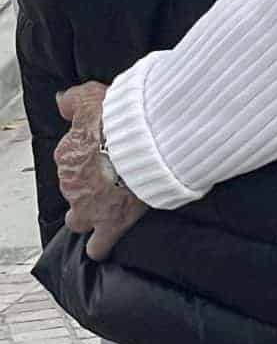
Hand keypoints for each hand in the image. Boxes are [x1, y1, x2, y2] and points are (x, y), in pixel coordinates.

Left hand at [53, 84, 148, 262]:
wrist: (145, 143)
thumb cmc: (124, 120)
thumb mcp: (91, 97)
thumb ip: (74, 100)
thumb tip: (64, 102)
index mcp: (69, 154)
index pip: (72, 160)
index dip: (90, 159)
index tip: (107, 155)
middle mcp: (73, 182)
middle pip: (72, 193)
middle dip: (85, 193)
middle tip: (107, 186)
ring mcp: (89, 206)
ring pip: (79, 221)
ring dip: (90, 218)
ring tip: (108, 214)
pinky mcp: (110, 223)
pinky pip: (98, 246)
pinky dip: (101, 246)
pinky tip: (105, 245)